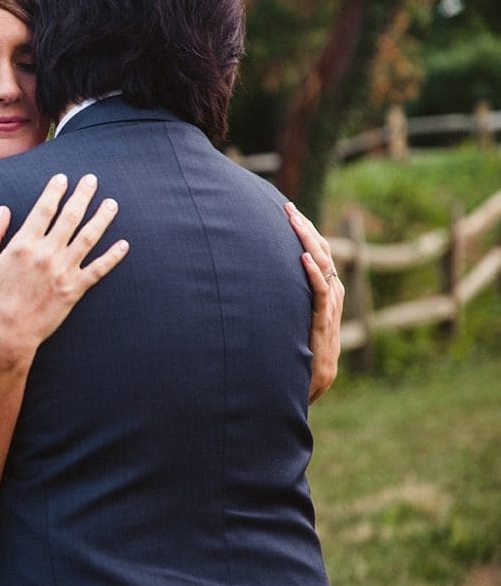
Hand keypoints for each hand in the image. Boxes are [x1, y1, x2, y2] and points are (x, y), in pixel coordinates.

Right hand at [0, 173, 128, 360]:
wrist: (5, 336)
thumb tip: (2, 210)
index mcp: (23, 244)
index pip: (44, 208)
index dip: (55, 190)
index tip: (63, 178)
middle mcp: (47, 253)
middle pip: (70, 216)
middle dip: (82, 195)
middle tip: (92, 179)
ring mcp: (63, 271)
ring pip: (89, 238)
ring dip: (102, 218)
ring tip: (112, 203)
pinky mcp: (74, 290)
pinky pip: (99, 269)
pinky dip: (113, 256)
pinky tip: (124, 244)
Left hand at [286, 203, 344, 403]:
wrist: (313, 378)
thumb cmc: (298, 346)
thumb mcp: (290, 314)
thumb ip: (282, 296)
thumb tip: (254, 278)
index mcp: (323, 288)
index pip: (317, 251)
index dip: (305, 230)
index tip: (288, 210)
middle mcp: (330, 293)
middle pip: (320, 251)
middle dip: (304, 227)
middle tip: (287, 207)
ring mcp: (328, 306)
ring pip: (322, 265)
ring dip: (307, 241)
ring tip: (294, 221)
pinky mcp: (322, 321)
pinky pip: (320, 293)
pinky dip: (312, 274)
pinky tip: (301, 258)